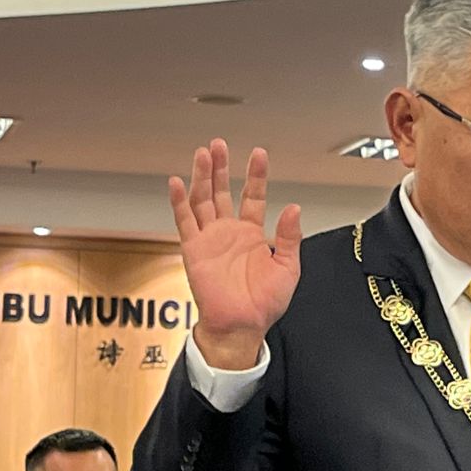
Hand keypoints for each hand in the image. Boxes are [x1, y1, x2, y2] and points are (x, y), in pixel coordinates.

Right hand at [171, 139, 301, 368]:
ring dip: (202, 176)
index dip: (255, 175)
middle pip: (222, 191)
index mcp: (252, 234)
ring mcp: (210, 239)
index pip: (252, 196)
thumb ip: (289, 236)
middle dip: (221, 167)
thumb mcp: (288, 266)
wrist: (243, 325)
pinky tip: (176, 182)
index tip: (258, 154)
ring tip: (203, 154)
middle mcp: (229, 232)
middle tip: (219, 144)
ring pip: (202, 199)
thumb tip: (294, 209)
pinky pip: (184, 221)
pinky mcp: (194, 249)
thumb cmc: (264, 303)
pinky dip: (179, 201)